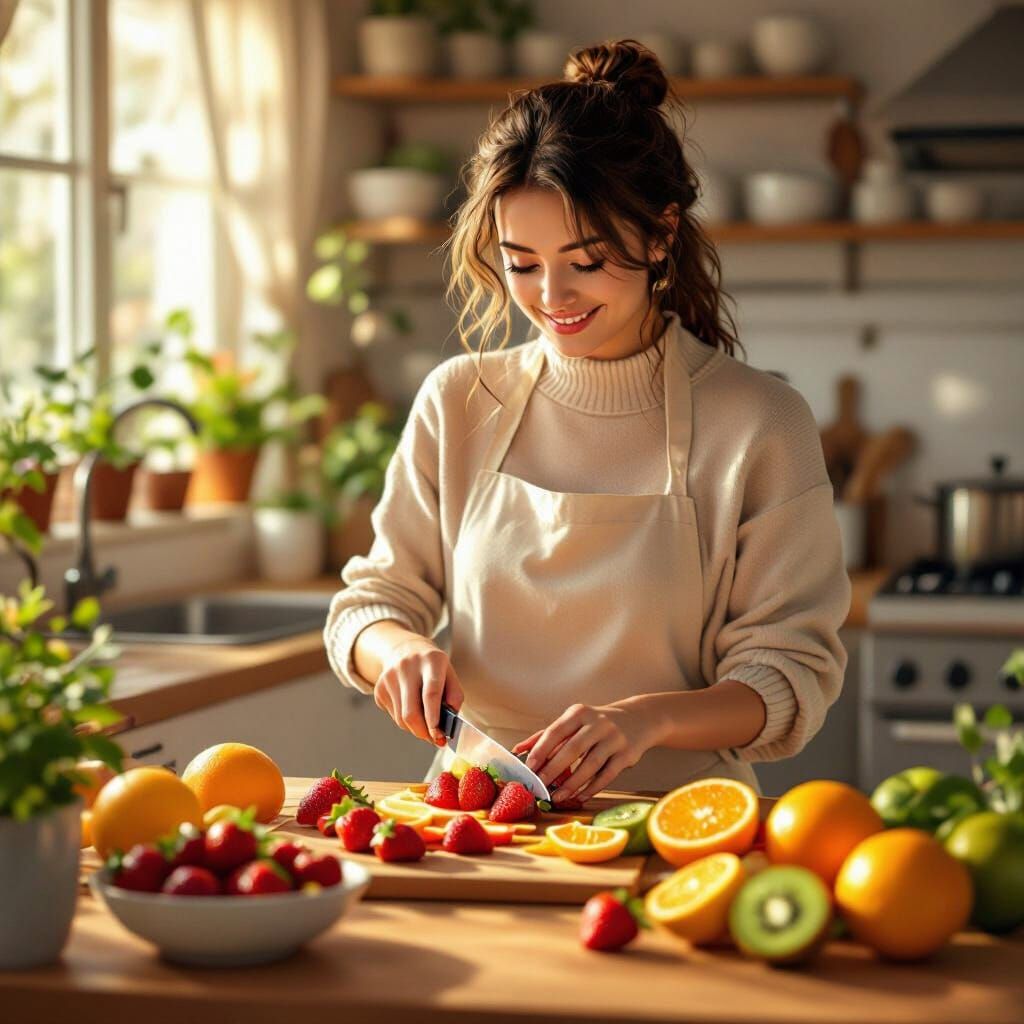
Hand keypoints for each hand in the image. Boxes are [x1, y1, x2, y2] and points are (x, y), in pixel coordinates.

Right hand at [373, 636, 463, 746]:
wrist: (403, 649)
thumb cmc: (433, 668)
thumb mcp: (449, 674)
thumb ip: (454, 697)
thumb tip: (448, 724)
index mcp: (431, 660)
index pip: (431, 693)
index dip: (434, 718)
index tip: (438, 736)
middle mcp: (407, 666)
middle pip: (411, 712)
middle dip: (424, 732)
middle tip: (435, 739)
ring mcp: (389, 677)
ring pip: (401, 718)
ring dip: (416, 728)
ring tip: (425, 723)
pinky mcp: (379, 688)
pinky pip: (394, 716)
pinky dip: (405, 721)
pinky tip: (411, 708)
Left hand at [511, 702, 657, 803]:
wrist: (638, 719)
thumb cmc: (596, 723)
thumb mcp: (573, 722)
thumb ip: (545, 735)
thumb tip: (517, 750)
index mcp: (579, 713)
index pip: (556, 731)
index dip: (542, 750)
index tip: (530, 768)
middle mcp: (598, 723)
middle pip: (573, 749)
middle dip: (554, 770)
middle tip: (540, 787)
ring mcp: (614, 738)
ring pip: (591, 765)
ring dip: (572, 784)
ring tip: (558, 797)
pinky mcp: (627, 755)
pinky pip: (607, 775)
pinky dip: (592, 788)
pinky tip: (579, 796)